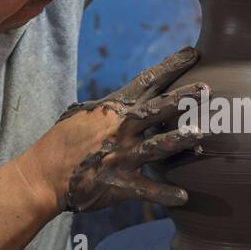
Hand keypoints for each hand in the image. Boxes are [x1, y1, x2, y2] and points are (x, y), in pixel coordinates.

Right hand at [20, 47, 206, 212]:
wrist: (43, 176)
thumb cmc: (62, 143)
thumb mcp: (83, 115)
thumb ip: (109, 108)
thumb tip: (125, 99)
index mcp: (114, 110)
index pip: (147, 82)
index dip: (171, 66)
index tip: (193, 53)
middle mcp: (121, 130)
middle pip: (158, 110)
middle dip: (183, 98)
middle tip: (207, 89)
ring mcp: (121, 157)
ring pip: (156, 146)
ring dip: (180, 140)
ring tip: (201, 135)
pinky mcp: (118, 184)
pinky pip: (146, 190)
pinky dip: (164, 194)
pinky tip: (184, 197)